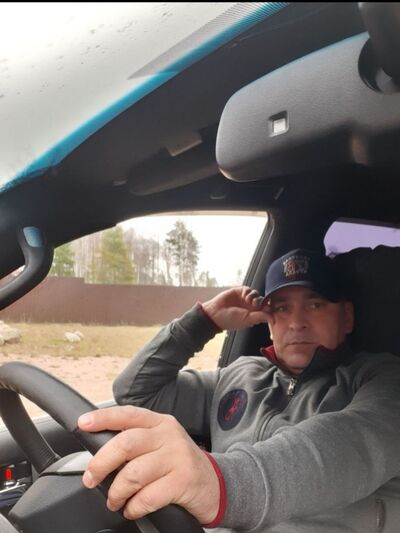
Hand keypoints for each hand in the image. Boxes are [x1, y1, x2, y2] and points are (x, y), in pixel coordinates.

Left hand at [78, 406, 219, 523]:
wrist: (215, 484)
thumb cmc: (179, 465)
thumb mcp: (161, 444)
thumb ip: (137, 442)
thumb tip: (99, 452)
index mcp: (160, 423)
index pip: (128, 414)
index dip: (103, 418)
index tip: (82, 424)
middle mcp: (169, 435)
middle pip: (126, 443)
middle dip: (101, 463)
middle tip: (90, 479)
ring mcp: (178, 456)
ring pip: (134, 473)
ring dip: (116, 492)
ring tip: (115, 501)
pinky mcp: (183, 480)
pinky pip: (147, 496)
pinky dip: (133, 507)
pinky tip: (132, 509)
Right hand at [202, 286, 272, 330]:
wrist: (215, 313)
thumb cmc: (230, 320)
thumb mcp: (248, 319)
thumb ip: (261, 317)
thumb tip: (273, 318)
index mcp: (253, 315)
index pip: (265, 309)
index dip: (268, 307)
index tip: (270, 307)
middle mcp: (249, 307)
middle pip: (262, 300)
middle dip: (262, 301)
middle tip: (257, 304)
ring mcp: (244, 299)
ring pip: (256, 294)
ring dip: (255, 296)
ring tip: (249, 301)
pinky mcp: (239, 292)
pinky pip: (248, 289)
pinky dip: (249, 291)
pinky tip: (244, 296)